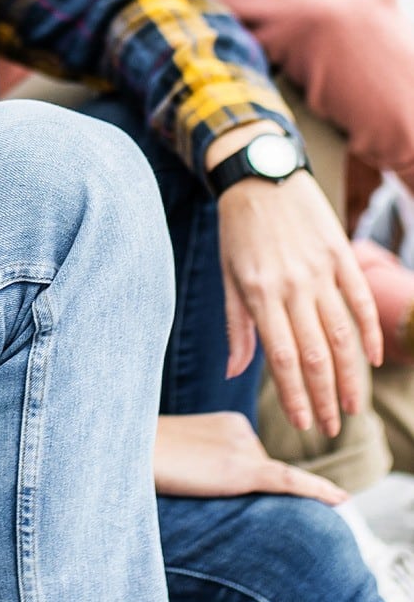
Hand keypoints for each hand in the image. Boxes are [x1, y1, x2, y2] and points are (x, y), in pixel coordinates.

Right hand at [154, 412, 345, 504]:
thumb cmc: (144, 455)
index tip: (220, 490)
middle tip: (200, 487)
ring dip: (247, 495)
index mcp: (228, 421)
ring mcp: (245, 447)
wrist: (126, 449)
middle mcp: (243, 428)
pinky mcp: (243, 469)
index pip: (254, 462)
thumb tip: (216, 487)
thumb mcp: (181, 455)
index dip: (238, 484)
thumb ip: (206, 464)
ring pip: (267, 484)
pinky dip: (317, 490)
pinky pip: (288, 481)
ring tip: (199, 486)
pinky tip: (340, 500)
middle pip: (263, 473)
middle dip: (243, 490)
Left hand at [209, 135, 382, 436]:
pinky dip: (370, 332)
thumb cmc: (237, 229)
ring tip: (352, 406)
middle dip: (324, 397)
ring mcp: (319, 269)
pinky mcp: (339, 254)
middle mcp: (292, 285)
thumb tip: (237, 373)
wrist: (259, 172)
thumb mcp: (228, 276)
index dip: (295, 396)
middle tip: (332, 429)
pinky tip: (374, 359)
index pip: (283, 358)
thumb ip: (236, 326)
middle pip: (315, 354)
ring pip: (342, 334)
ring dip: (350, 375)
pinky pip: (360, 299)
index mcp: (260, 293)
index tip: (304, 424)